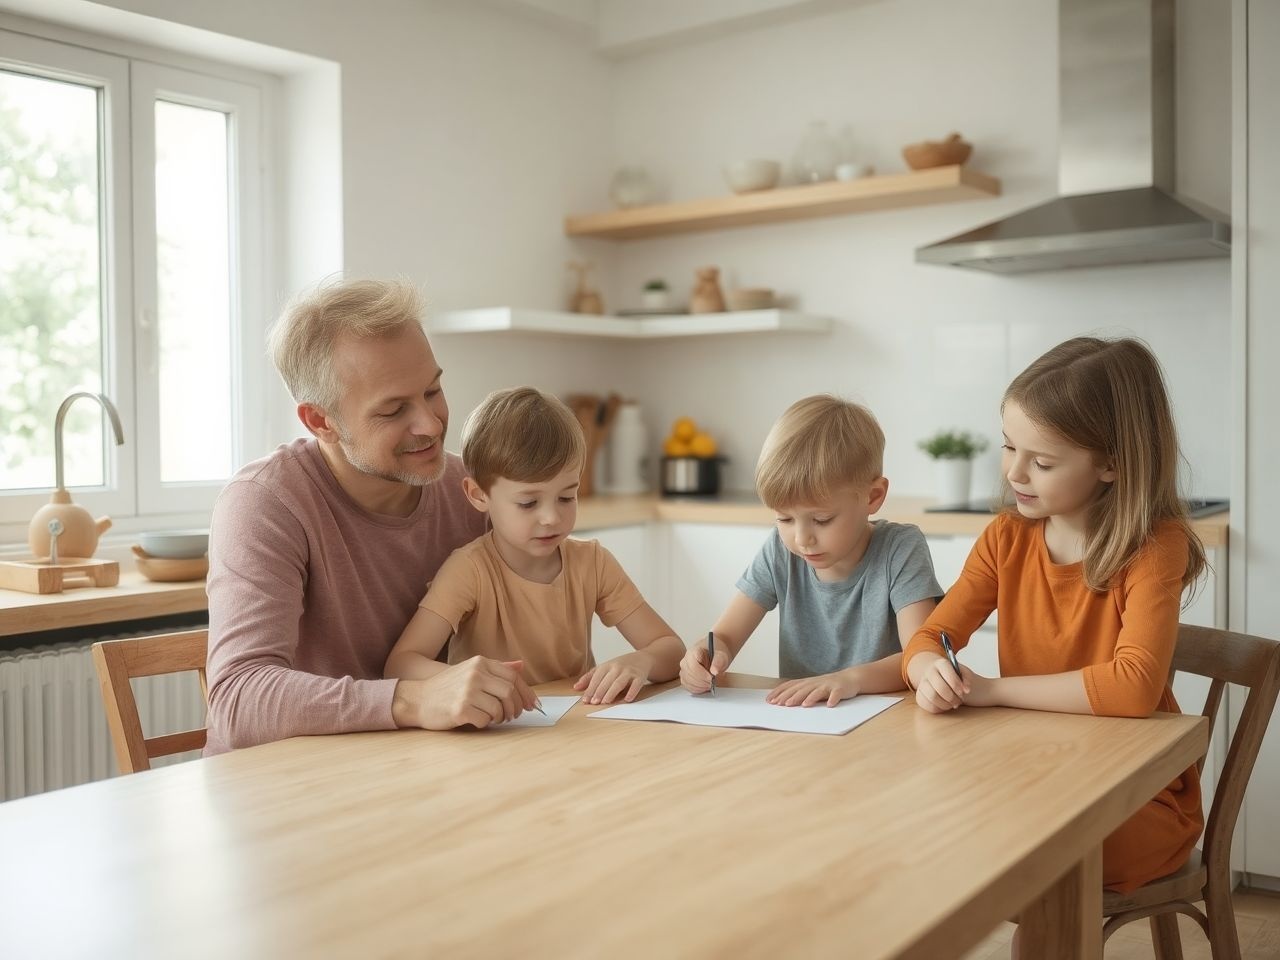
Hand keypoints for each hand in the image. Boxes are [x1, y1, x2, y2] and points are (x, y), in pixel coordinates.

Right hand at [394, 656, 536, 729]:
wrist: (416, 699)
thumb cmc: (446, 688)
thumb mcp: (470, 671)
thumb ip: (496, 670)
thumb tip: (521, 667)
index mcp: (480, 663)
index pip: (513, 676)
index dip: (526, 693)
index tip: (532, 705)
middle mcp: (475, 674)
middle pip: (509, 692)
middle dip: (515, 707)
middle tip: (511, 716)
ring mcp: (467, 691)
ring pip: (499, 708)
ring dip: (500, 717)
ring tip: (493, 718)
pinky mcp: (460, 709)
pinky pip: (485, 721)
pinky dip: (484, 724)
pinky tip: (476, 720)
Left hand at [574, 652, 650, 703]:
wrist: (643, 658)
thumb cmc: (620, 666)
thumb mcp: (604, 668)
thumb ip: (590, 678)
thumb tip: (576, 687)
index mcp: (607, 666)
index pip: (596, 678)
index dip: (590, 689)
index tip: (585, 700)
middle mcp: (617, 668)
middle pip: (607, 681)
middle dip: (599, 692)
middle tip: (594, 703)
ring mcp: (629, 672)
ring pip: (619, 682)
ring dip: (611, 692)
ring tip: (605, 702)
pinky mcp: (639, 676)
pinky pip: (636, 684)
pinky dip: (632, 692)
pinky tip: (627, 699)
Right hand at [679, 639, 730, 693]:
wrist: (714, 656)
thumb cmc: (716, 654)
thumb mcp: (721, 656)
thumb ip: (719, 662)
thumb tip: (714, 671)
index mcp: (693, 652)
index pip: (693, 666)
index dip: (702, 674)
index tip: (712, 678)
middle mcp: (686, 660)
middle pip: (690, 675)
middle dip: (702, 681)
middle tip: (712, 683)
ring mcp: (684, 670)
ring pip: (687, 681)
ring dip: (700, 686)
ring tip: (710, 684)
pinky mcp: (685, 677)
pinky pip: (687, 686)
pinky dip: (697, 689)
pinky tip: (704, 687)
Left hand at [766, 670, 859, 706]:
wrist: (849, 678)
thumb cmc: (827, 686)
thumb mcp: (811, 687)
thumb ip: (799, 692)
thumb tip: (781, 701)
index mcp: (807, 683)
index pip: (790, 686)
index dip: (780, 692)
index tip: (769, 700)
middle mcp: (815, 683)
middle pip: (802, 689)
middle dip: (791, 696)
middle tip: (781, 704)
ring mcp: (827, 685)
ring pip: (818, 691)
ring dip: (810, 698)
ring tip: (803, 705)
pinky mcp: (840, 689)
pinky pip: (836, 694)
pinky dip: (833, 699)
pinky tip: (830, 705)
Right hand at [910, 653, 971, 713]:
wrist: (940, 677)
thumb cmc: (954, 676)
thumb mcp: (963, 673)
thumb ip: (967, 678)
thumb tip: (966, 689)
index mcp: (941, 664)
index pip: (947, 672)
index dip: (956, 684)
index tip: (964, 691)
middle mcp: (929, 672)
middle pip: (940, 687)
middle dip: (952, 697)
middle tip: (959, 700)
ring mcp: (922, 683)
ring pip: (932, 697)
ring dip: (946, 704)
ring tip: (953, 704)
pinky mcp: (919, 695)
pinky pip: (927, 705)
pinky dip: (938, 708)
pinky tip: (944, 706)